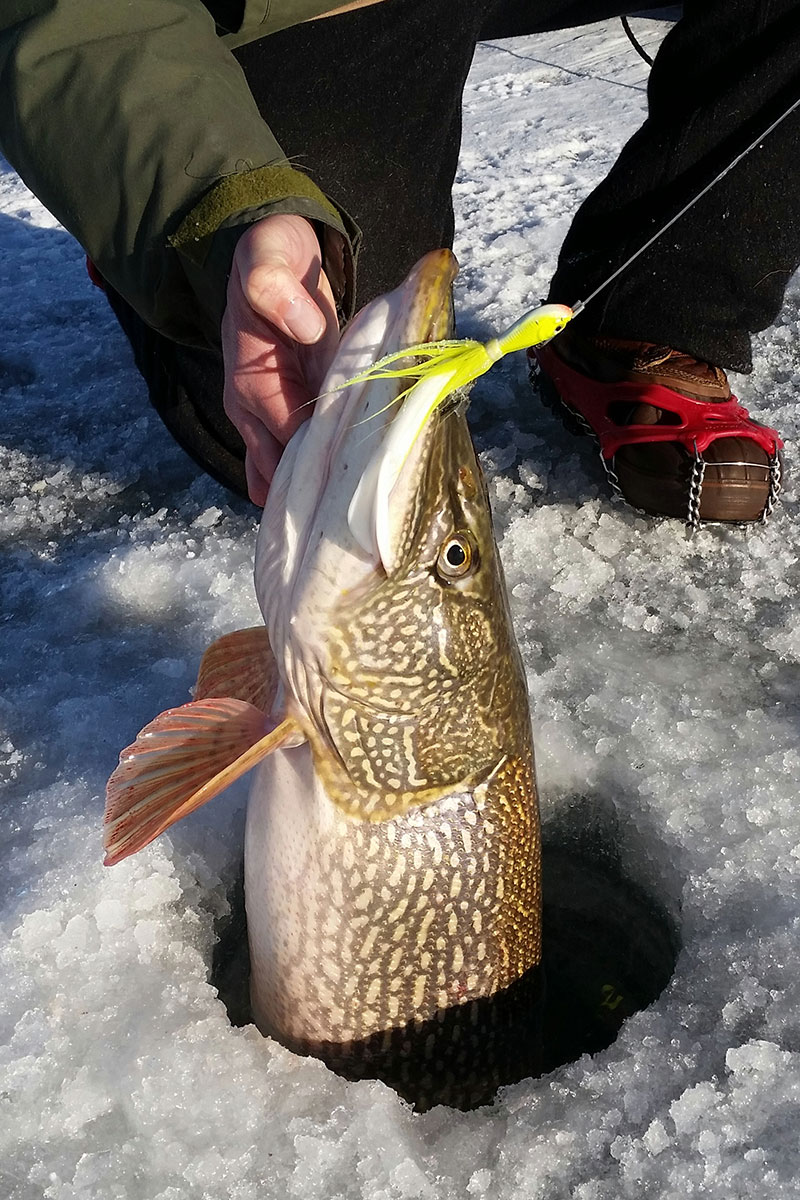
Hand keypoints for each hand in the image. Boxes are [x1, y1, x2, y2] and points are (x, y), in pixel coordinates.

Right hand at [222, 214, 338, 504]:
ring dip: (319, 494)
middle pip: (285, 473)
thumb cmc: (271, 258)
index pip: (288, 440)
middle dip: (318, 494)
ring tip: (355, 518)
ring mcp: (273, 419)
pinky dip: (320, 481)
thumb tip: (306, 324)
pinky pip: (302, 461)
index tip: (360, 476)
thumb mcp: (266, 259)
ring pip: (290, 476)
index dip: (321, 461)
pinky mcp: (294, 415)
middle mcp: (256, 412)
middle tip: (358, 517)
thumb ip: (275, 288)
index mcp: (252, 384)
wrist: (272, 252)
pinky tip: (348, 499)